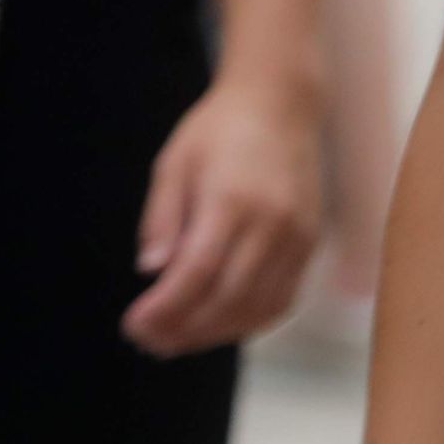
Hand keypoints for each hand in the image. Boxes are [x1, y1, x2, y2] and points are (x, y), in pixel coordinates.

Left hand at [123, 74, 322, 355]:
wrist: (281, 103)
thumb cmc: (219, 130)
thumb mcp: (173, 164)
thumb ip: (162, 220)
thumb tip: (151, 272)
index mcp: (232, 198)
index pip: (198, 272)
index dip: (165, 308)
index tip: (133, 324)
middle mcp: (272, 222)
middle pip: (228, 299)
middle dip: (183, 329)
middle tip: (148, 340)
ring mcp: (298, 235)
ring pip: (258, 308)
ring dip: (214, 334)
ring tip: (176, 339)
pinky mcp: (310, 242)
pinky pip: (282, 299)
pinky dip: (249, 322)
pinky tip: (217, 324)